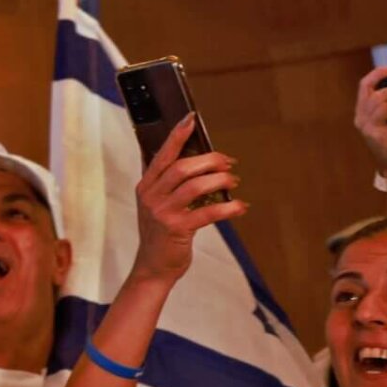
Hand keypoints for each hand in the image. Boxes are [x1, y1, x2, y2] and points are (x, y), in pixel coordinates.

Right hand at [130, 115, 244, 286]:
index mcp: (146, 186)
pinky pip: (207, 213)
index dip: (177, 135)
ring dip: (219, 180)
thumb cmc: (160, 234)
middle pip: (181, 167)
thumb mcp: (157, 205)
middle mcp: (151, 196)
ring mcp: (162, 212)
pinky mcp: (176, 229)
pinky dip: (228, 209)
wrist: (153, 267)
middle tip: (228, 161)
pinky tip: (240, 206)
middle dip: (209, 160)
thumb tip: (198, 164)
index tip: (191, 119)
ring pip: (195, 186)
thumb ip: (169, 185)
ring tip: (233, 181)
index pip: (162, 154)